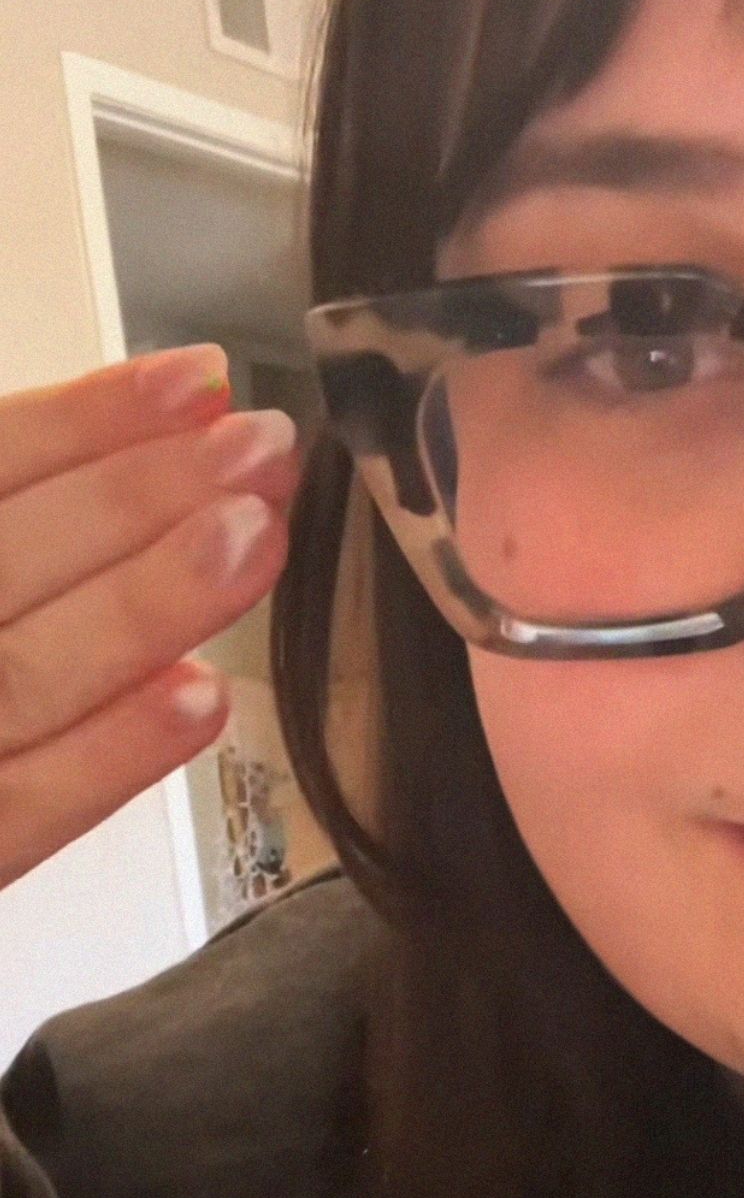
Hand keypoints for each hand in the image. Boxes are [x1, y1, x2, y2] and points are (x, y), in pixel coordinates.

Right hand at [0, 345, 298, 887]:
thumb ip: (0, 515)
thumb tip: (121, 432)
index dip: (70, 425)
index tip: (193, 380)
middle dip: (131, 500)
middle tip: (263, 449)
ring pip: (8, 681)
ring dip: (138, 606)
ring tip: (259, 538)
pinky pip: (7, 817)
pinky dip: (101, 760)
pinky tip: (200, 703)